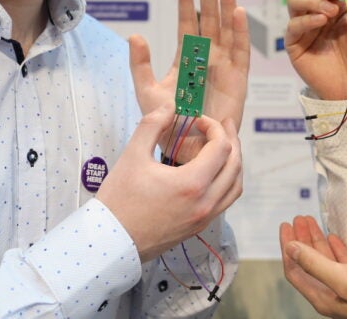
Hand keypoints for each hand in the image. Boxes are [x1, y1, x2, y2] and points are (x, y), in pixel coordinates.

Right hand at [98, 105, 242, 260]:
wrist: (111, 240)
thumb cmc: (119, 199)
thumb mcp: (132, 155)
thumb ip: (153, 125)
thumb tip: (170, 106)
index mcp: (192, 183)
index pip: (221, 147)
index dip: (214, 127)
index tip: (198, 120)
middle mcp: (205, 203)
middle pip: (235, 166)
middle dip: (231, 140)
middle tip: (223, 124)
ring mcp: (204, 217)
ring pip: (235, 186)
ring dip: (234, 163)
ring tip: (224, 146)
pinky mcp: (198, 227)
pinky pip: (224, 201)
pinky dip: (227, 181)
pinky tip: (212, 171)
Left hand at [130, 0, 249, 156]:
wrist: (188, 152)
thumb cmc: (168, 126)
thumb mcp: (147, 93)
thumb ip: (141, 65)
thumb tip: (134, 35)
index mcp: (186, 59)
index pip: (187, 24)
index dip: (187, 2)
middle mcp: (207, 58)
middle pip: (210, 20)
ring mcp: (224, 67)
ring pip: (227, 30)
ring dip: (227, 6)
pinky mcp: (238, 80)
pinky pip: (241, 51)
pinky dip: (241, 31)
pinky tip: (238, 11)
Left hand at [280, 215, 346, 318]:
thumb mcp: (344, 279)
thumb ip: (315, 264)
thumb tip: (291, 249)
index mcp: (323, 297)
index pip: (295, 269)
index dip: (288, 247)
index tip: (285, 226)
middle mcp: (331, 293)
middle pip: (307, 263)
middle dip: (300, 240)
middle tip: (297, 218)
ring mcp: (345, 287)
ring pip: (323, 260)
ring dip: (316, 240)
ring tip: (309, 220)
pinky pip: (341, 262)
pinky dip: (335, 248)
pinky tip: (332, 236)